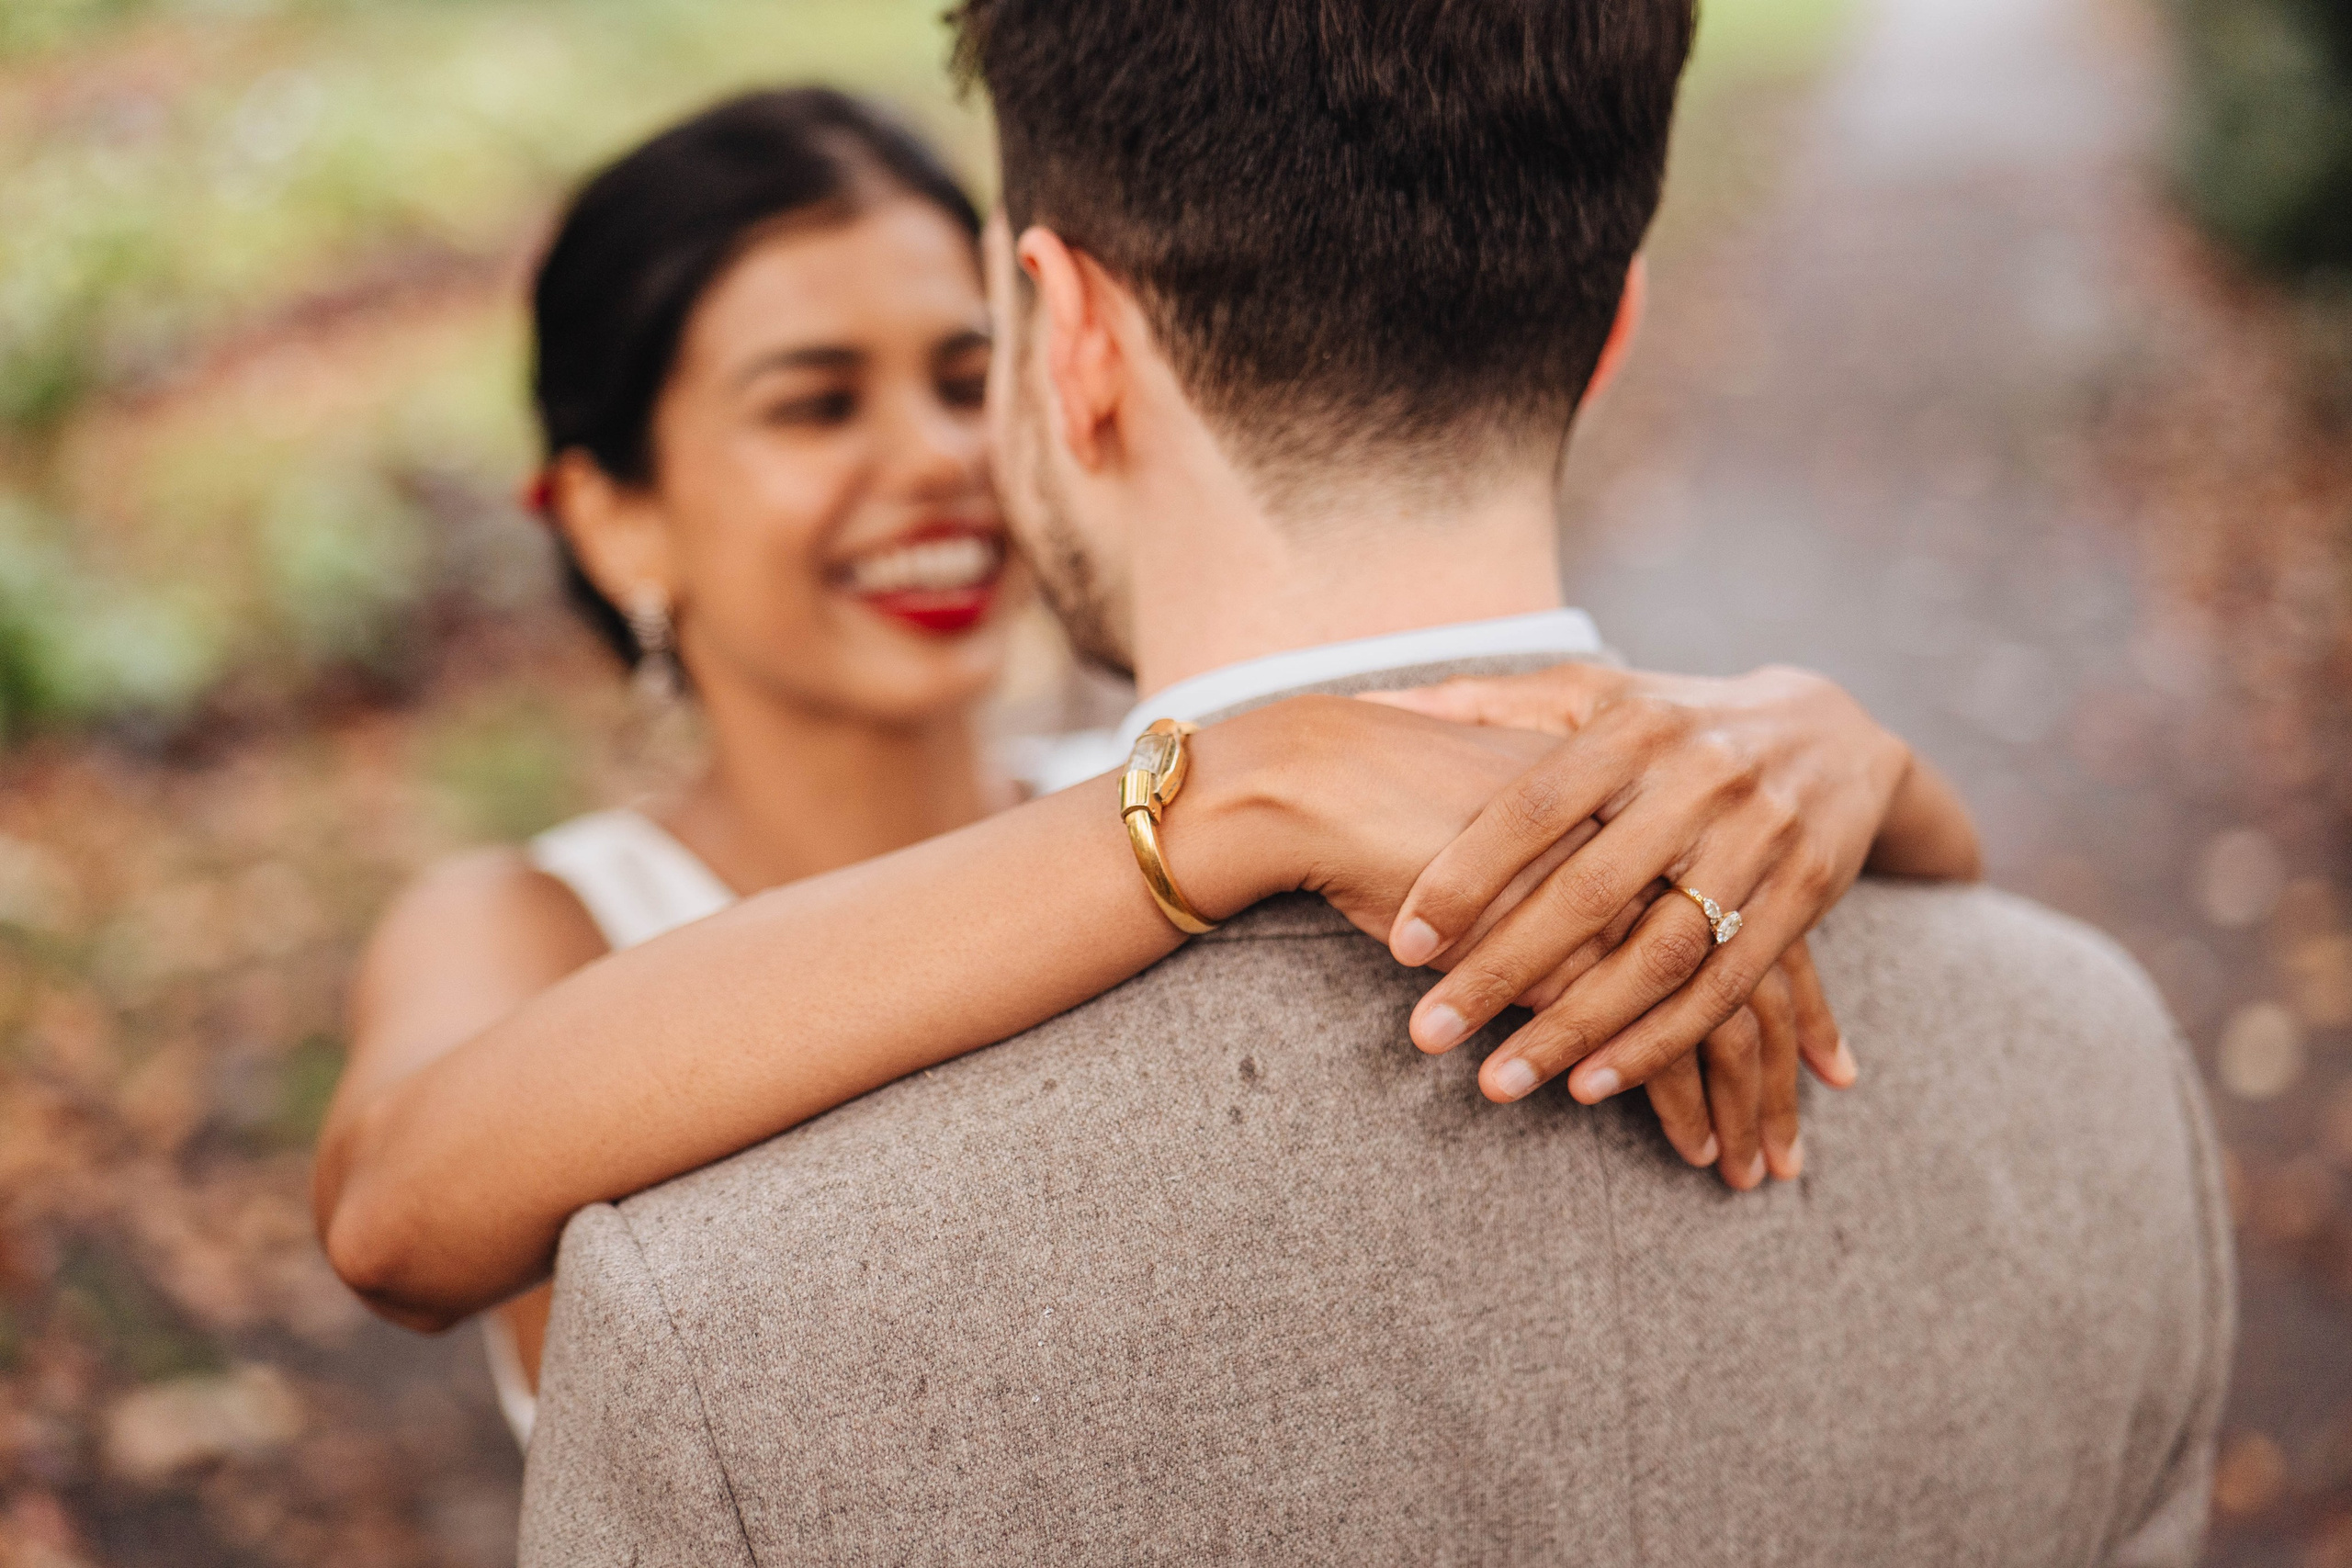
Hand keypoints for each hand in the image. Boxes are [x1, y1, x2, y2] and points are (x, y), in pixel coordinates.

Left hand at [1363, 664, 1901, 1182]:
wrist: (1834, 731)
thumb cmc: (1672, 718)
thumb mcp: (1589, 691)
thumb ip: (1484, 701)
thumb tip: (1371, 700)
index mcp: (1631, 728)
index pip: (1535, 806)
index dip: (1468, 875)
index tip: (1405, 944)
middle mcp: (1698, 780)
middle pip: (1591, 891)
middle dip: (1504, 970)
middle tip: (1428, 1033)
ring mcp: (1758, 840)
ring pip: (1660, 952)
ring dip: (1579, 1025)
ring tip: (1501, 1082)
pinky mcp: (1804, 895)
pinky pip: (1726, 985)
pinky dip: (1660, 1042)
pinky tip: (1592, 1085)